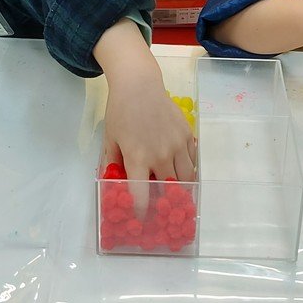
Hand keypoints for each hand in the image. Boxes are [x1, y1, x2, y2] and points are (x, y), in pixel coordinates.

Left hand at [104, 66, 196, 215]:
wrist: (139, 84)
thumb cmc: (120, 111)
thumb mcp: (111, 139)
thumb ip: (114, 164)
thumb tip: (116, 183)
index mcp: (137, 158)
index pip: (142, 196)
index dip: (142, 212)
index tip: (142, 218)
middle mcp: (160, 154)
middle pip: (168, 191)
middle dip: (164, 202)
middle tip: (161, 207)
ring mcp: (176, 145)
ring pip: (186, 179)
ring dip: (180, 188)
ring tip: (175, 193)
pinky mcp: (187, 136)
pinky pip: (192, 161)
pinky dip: (187, 169)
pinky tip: (180, 170)